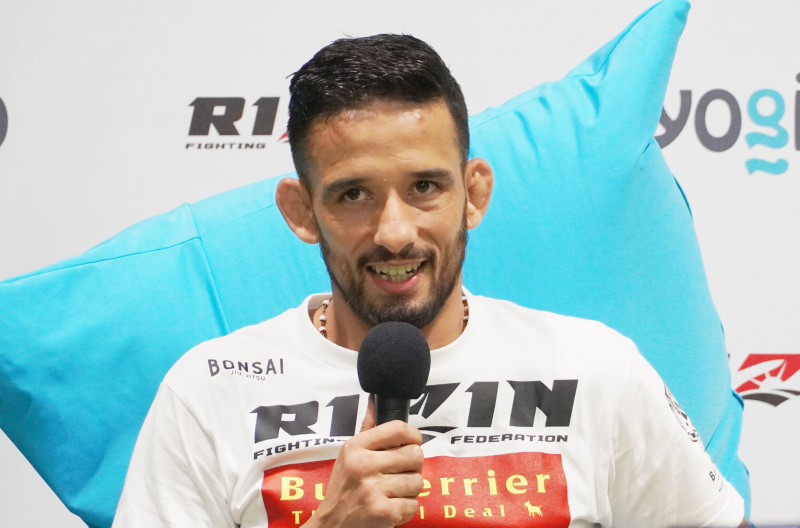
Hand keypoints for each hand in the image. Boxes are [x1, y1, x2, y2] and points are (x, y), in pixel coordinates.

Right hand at [305, 396, 423, 527]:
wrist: (331, 526)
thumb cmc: (343, 489)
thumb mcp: (348, 455)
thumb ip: (367, 429)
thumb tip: (375, 400)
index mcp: (356, 447)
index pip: (398, 429)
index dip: (413, 435)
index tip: (413, 443)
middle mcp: (363, 465)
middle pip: (415, 455)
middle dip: (413, 467)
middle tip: (399, 474)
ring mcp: (373, 490)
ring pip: (418, 482)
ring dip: (409, 490)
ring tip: (392, 492)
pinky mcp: (383, 512)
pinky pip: (413, 505)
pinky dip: (405, 509)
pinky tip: (390, 507)